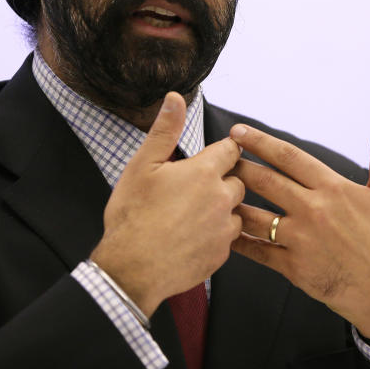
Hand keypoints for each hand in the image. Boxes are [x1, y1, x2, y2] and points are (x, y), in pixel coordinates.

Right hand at [90, 92, 244, 316]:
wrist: (131, 270)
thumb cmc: (133, 216)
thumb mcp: (142, 166)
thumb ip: (165, 130)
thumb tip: (176, 98)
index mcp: (205, 172)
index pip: (231, 149)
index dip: (220, 151)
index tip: (211, 156)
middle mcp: (223, 197)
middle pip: (238, 179)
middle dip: (223, 179)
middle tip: (196, 187)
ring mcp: (225, 227)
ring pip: (236, 208)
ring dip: (223, 207)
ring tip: (195, 213)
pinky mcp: (223, 253)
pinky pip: (229, 236)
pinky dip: (217, 233)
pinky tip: (195, 235)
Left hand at [229, 121, 369, 339]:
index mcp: (333, 188)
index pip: (289, 157)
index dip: (260, 142)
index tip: (239, 132)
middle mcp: (313, 210)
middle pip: (265, 181)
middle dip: (238, 167)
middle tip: (220, 158)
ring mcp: (300, 239)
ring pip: (255, 215)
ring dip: (233, 203)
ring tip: (216, 194)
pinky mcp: (293, 266)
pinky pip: (258, 251)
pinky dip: (239, 241)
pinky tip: (226, 234)